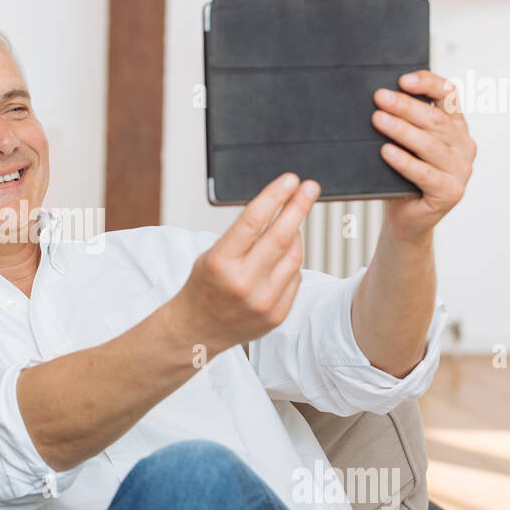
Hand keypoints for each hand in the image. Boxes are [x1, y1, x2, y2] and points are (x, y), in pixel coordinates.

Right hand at [167, 172, 318, 358]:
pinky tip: (278, 262)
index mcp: (221, 262)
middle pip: (281, 236)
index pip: (253, 220)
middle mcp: (243, 282)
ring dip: (295, 237)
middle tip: (310, 188)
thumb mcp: (212, 254)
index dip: (275, 196)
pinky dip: (291, 264)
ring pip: (294, 256)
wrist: (198, 329)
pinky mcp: (276, 315)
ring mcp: (262, 301)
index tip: (291, 180)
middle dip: (299, 207)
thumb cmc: (204, 286)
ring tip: (288, 228)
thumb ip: (244, 237)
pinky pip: (295, 278)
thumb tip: (281, 210)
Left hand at [372, 70, 476, 243]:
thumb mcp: (405, 144)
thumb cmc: (401, 177)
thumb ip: (404, 122)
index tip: (403, 79)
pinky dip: (404, 161)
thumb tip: (380, 99)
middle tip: (379, 97)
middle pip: (435, 120)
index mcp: (456, 127)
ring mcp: (461, 170)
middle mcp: (464, 146)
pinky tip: (386, 152)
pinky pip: (424, 173)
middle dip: (405, 106)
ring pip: (430, 145)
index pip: (449, 95)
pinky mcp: (451, 193)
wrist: (405, 218)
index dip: (427, 84)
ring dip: (402, 130)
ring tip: (378, 120)